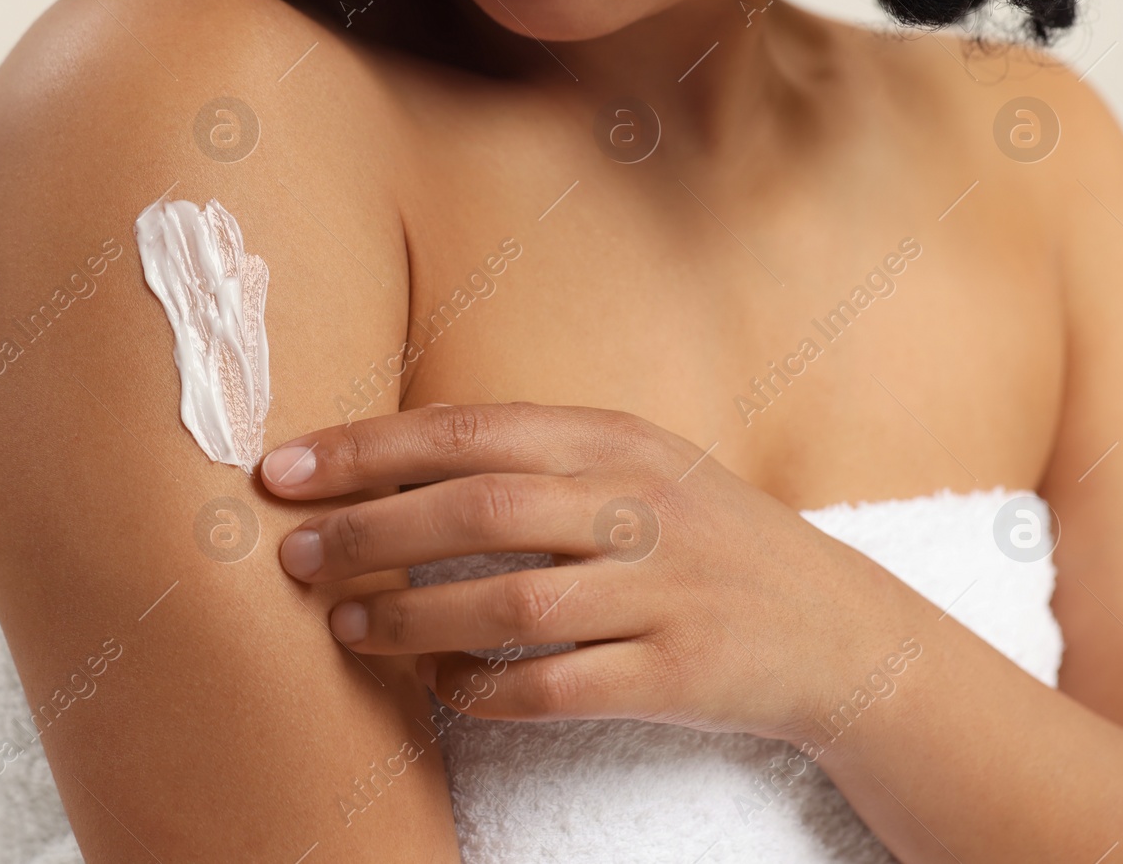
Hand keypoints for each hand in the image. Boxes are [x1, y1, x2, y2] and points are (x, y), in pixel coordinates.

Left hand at [259, 402, 915, 741]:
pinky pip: (556, 689)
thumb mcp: (638, 466)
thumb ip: (536, 456)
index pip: (469, 431)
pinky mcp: (677, 674)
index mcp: (616, 440)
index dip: (366, 450)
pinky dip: (483, 692)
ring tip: (344, 628)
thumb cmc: (706, 538)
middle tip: (294, 556)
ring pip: (511, 602)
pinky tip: (439, 688)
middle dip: (369, 531)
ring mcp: (662, 590)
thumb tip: (389, 469)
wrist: (839, 628)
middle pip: (480, 508)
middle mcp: (639, 505)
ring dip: (410, 618)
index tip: (283, 470)